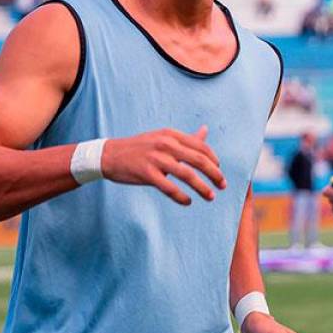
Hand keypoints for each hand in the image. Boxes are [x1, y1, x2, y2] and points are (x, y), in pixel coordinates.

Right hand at [101, 126, 225, 204]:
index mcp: (171, 135)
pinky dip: (181, 196)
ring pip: (187, 175)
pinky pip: (169, 188)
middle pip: (198, 160)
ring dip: (202, 187)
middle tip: (223, 185)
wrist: (109, 155)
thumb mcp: (162, 137)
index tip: (219, 171)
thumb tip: (205, 130)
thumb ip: (186, 138)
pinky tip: (188, 202)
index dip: (214, 160)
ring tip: (211, 196)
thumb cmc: (139, 148)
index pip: (201, 146)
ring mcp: (156, 159)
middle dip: (214, 174)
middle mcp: (165, 144)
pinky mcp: (147, 174)